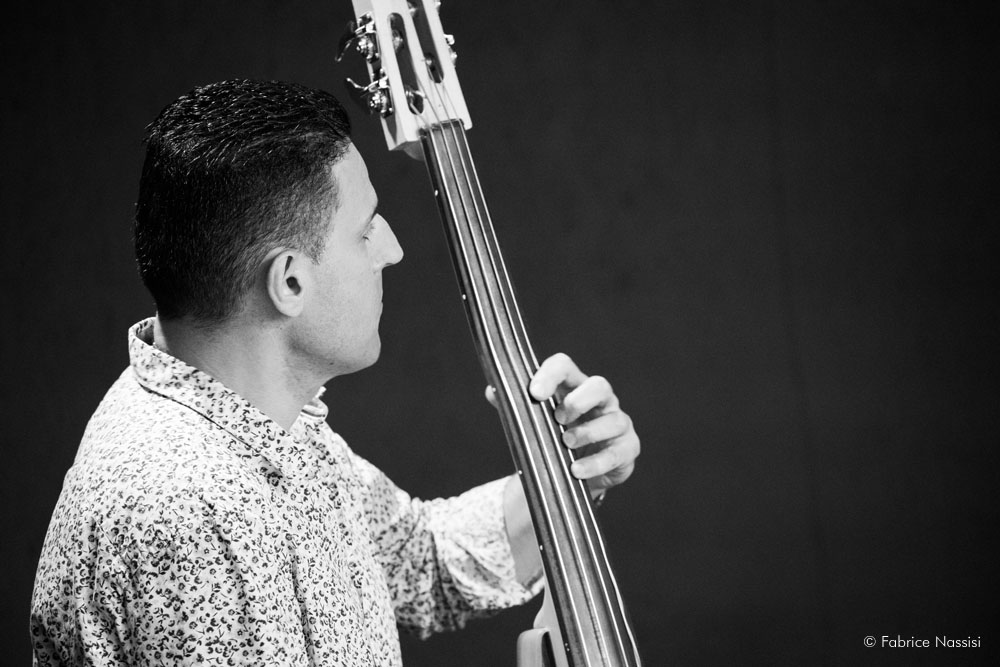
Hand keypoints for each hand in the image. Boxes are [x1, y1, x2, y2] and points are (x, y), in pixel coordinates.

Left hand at [487, 353, 639, 491]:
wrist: (578, 473)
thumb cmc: (555, 439)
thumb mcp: (534, 423)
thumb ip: (514, 407)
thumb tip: (492, 391)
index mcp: (574, 387)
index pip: (565, 367)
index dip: (550, 375)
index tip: (534, 393)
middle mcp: (601, 401)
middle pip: (599, 385)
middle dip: (579, 400)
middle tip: (558, 418)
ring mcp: (618, 423)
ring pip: (613, 420)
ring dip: (587, 432)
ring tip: (566, 444)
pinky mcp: (628, 449)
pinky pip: (618, 453)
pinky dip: (596, 463)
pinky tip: (576, 470)